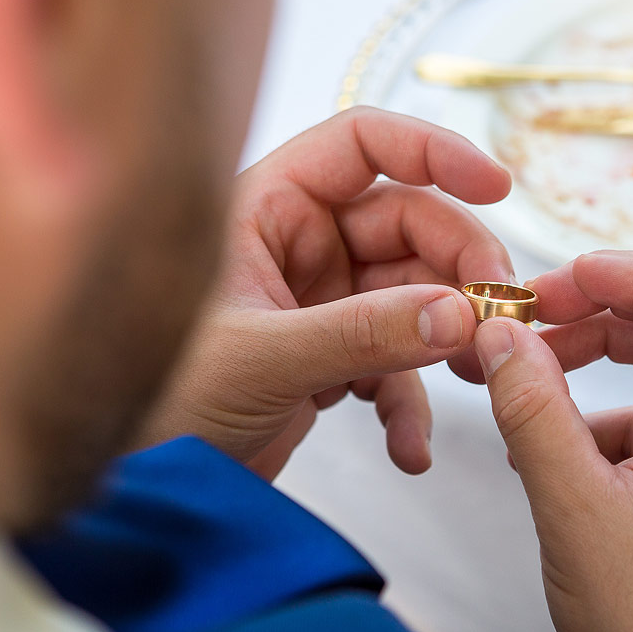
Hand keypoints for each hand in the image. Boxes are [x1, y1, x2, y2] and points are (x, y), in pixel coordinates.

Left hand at [137, 107, 512, 478]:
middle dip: (457, 268)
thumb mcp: (262, 360)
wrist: (136, 487)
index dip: (433, 152)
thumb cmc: (158, 401)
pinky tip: (410, 449)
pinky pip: (397, 363)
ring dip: (448, 338)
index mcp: (266, 207)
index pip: (361, 145)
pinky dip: (411, 403)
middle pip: (409, 224)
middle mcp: (298, 244)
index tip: (496, 184)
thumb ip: (364, 334)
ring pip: (415, 294)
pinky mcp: (333, 357)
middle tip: (494, 315)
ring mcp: (320, 301)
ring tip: (471, 378)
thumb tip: (459, 313)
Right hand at [468, 251, 632, 631]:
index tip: (566, 278)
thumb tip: (503, 340)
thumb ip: (534, 410)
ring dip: (611, 362)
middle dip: (615, 309)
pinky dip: (619, 418)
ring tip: (540, 379)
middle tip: (545, 316)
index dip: (632, 275)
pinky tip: (566, 451)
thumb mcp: (573, 508)